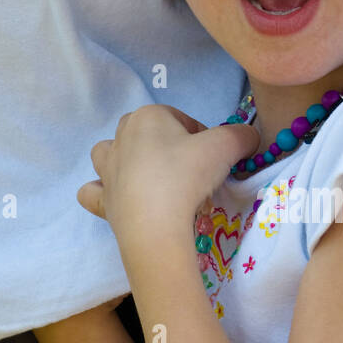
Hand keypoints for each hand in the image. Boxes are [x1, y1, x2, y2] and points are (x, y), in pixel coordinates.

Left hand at [77, 104, 258, 248]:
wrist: (156, 226)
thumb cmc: (187, 176)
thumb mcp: (226, 146)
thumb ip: (242, 136)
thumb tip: (249, 138)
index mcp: (148, 116)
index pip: (182, 119)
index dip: (203, 139)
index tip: (214, 161)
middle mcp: (121, 137)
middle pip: (149, 134)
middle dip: (170, 149)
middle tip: (192, 174)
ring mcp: (107, 170)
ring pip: (110, 153)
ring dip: (127, 161)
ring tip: (153, 180)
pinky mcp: (102, 200)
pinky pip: (93, 190)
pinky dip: (103, 191)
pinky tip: (119, 198)